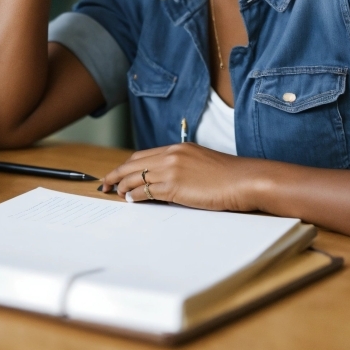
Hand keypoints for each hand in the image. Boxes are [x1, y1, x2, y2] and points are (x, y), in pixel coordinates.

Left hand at [101, 143, 266, 212]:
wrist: (244, 180)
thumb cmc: (229, 176)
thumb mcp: (202, 164)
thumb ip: (183, 167)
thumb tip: (165, 182)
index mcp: (179, 148)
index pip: (144, 155)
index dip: (127, 165)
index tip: (118, 172)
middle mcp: (172, 155)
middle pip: (134, 163)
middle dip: (117, 174)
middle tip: (105, 183)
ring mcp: (172, 170)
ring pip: (136, 177)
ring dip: (123, 186)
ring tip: (115, 194)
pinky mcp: (174, 187)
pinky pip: (146, 191)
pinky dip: (135, 196)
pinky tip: (131, 201)